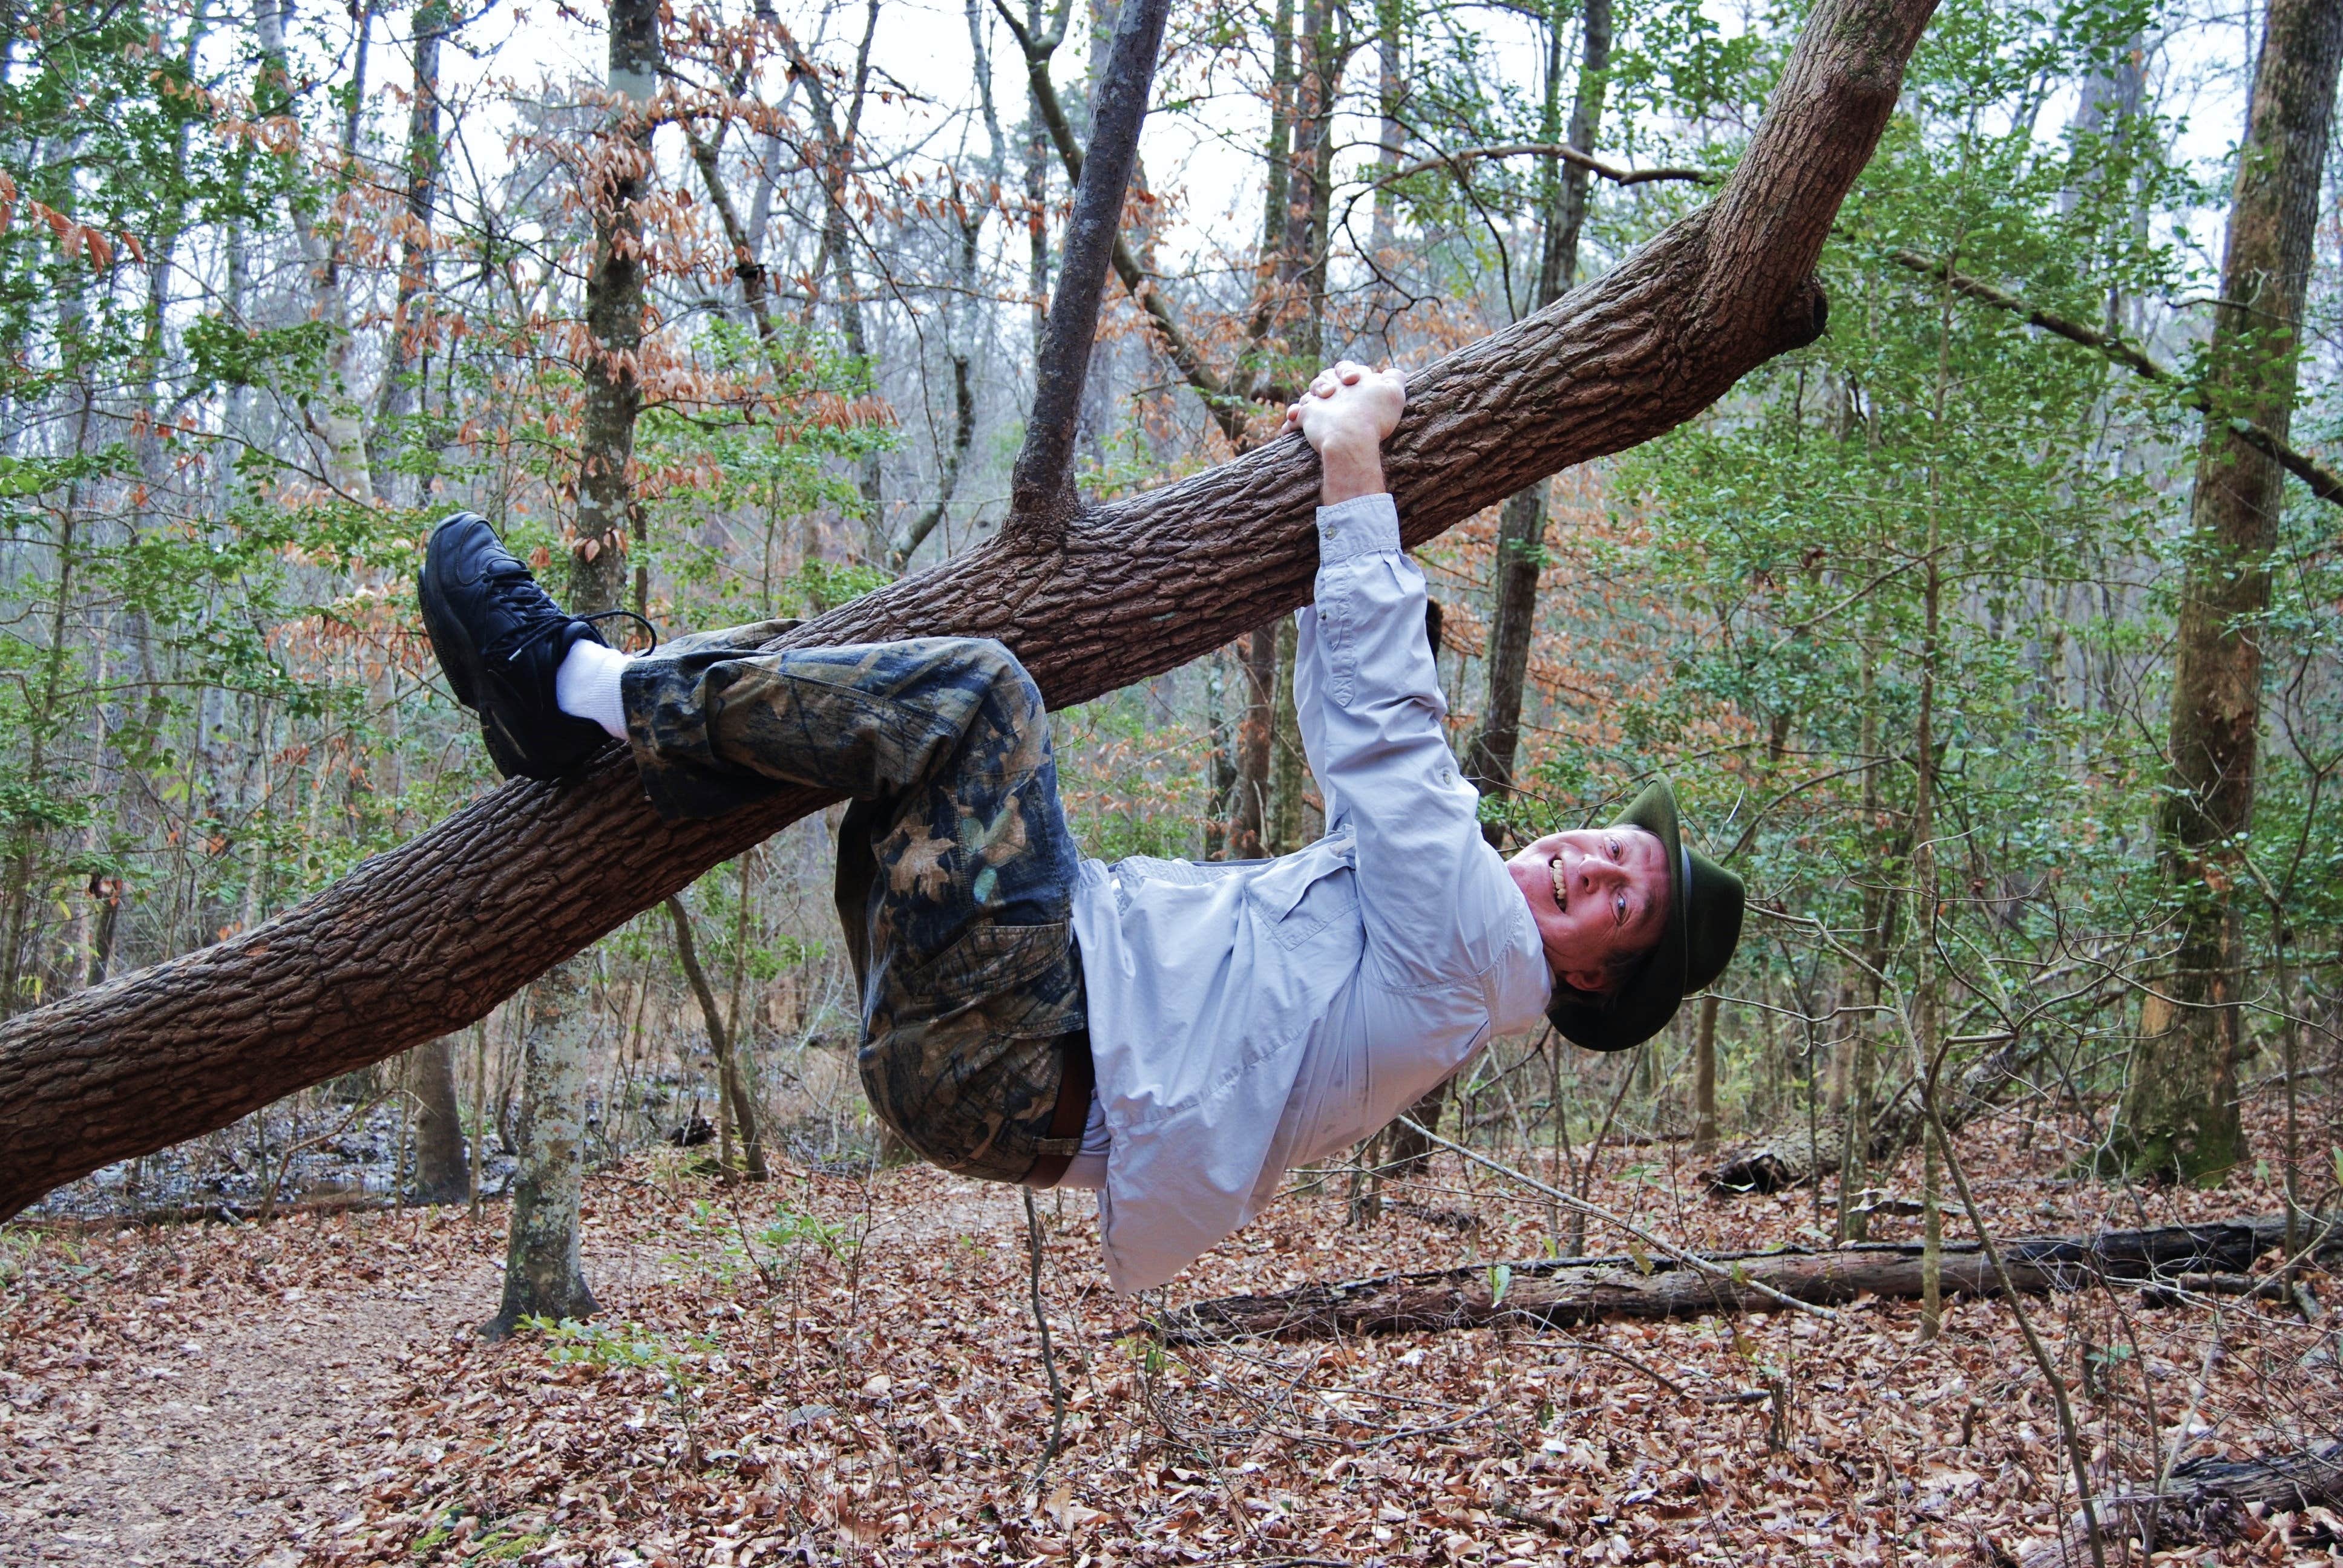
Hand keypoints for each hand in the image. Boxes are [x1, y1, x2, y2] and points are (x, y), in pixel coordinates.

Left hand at [1281, 360, 1405, 503]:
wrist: (1351, 437)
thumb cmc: (1375, 416)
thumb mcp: (1395, 393)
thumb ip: (1395, 377)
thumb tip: (1391, 371)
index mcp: (1351, 378)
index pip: (1346, 369)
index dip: (1350, 372)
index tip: (1354, 381)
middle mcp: (1331, 387)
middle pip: (1323, 379)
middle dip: (1326, 383)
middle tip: (1331, 393)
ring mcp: (1316, 403)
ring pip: (1308, 397)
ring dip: (1309, 402)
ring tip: (1312, 409)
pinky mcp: (1305, 418)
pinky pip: (1293, 420)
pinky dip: (1291, 423)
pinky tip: (1288, 429)